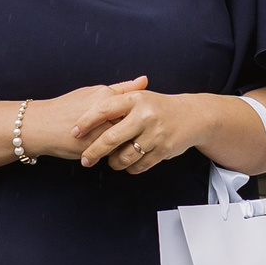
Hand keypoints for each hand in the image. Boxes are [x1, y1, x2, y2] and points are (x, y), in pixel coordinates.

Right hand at [14, 77, 149, 161]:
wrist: (40, 126)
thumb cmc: (67, 108)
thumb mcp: (93, 92)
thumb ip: (121, 89)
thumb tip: (145, 80)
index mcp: (106, 95)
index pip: (135, 106)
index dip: (137, 115)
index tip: (139, 119)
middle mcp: (105, 111)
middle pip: (133, 123)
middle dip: (135, 129)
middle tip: (135, 132)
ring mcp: (99, 130)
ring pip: (126, 139)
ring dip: (127, 142)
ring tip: (121, 141)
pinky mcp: (93, 147)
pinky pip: (114, 152)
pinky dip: (116, 152)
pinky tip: (111, 150)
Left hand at [73, 81, 204, 173]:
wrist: (191, 116)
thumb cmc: (158, 107)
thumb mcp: (139, 97)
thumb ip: (115, 101)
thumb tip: (85, 111)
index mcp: (135, 99)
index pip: (104, 109)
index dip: (86, 122)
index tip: (74, 132)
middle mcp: (145, 116)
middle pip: (111, 138)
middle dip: (94, 152)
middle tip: (85, 159)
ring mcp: (155, 134)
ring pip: (124, 156)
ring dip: (114, 162)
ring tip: (111, 161)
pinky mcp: (163, 150)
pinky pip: (139, 165)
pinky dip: (130, 168)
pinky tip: (128, 164)